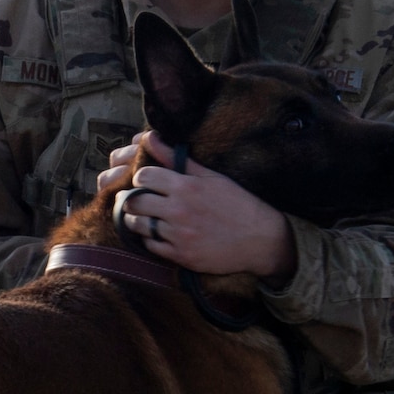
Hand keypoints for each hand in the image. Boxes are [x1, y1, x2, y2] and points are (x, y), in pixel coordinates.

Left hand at [99, 133, 295, 279]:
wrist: (260, 239)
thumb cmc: (237, 203)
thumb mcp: (209, 176)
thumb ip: (175, 158)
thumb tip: (148, 137)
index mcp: (186, 186)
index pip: (143, 176)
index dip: (141, 178)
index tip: (147, 182)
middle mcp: (179, 210)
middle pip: (135, 202)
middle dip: (133, 199)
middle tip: (139, 200)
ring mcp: (179, 235)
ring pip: (138, 225)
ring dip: (137, 220)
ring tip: (146, 217)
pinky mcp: (181, 256)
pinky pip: (151, 246)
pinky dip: (150, 239)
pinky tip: (159, 234)